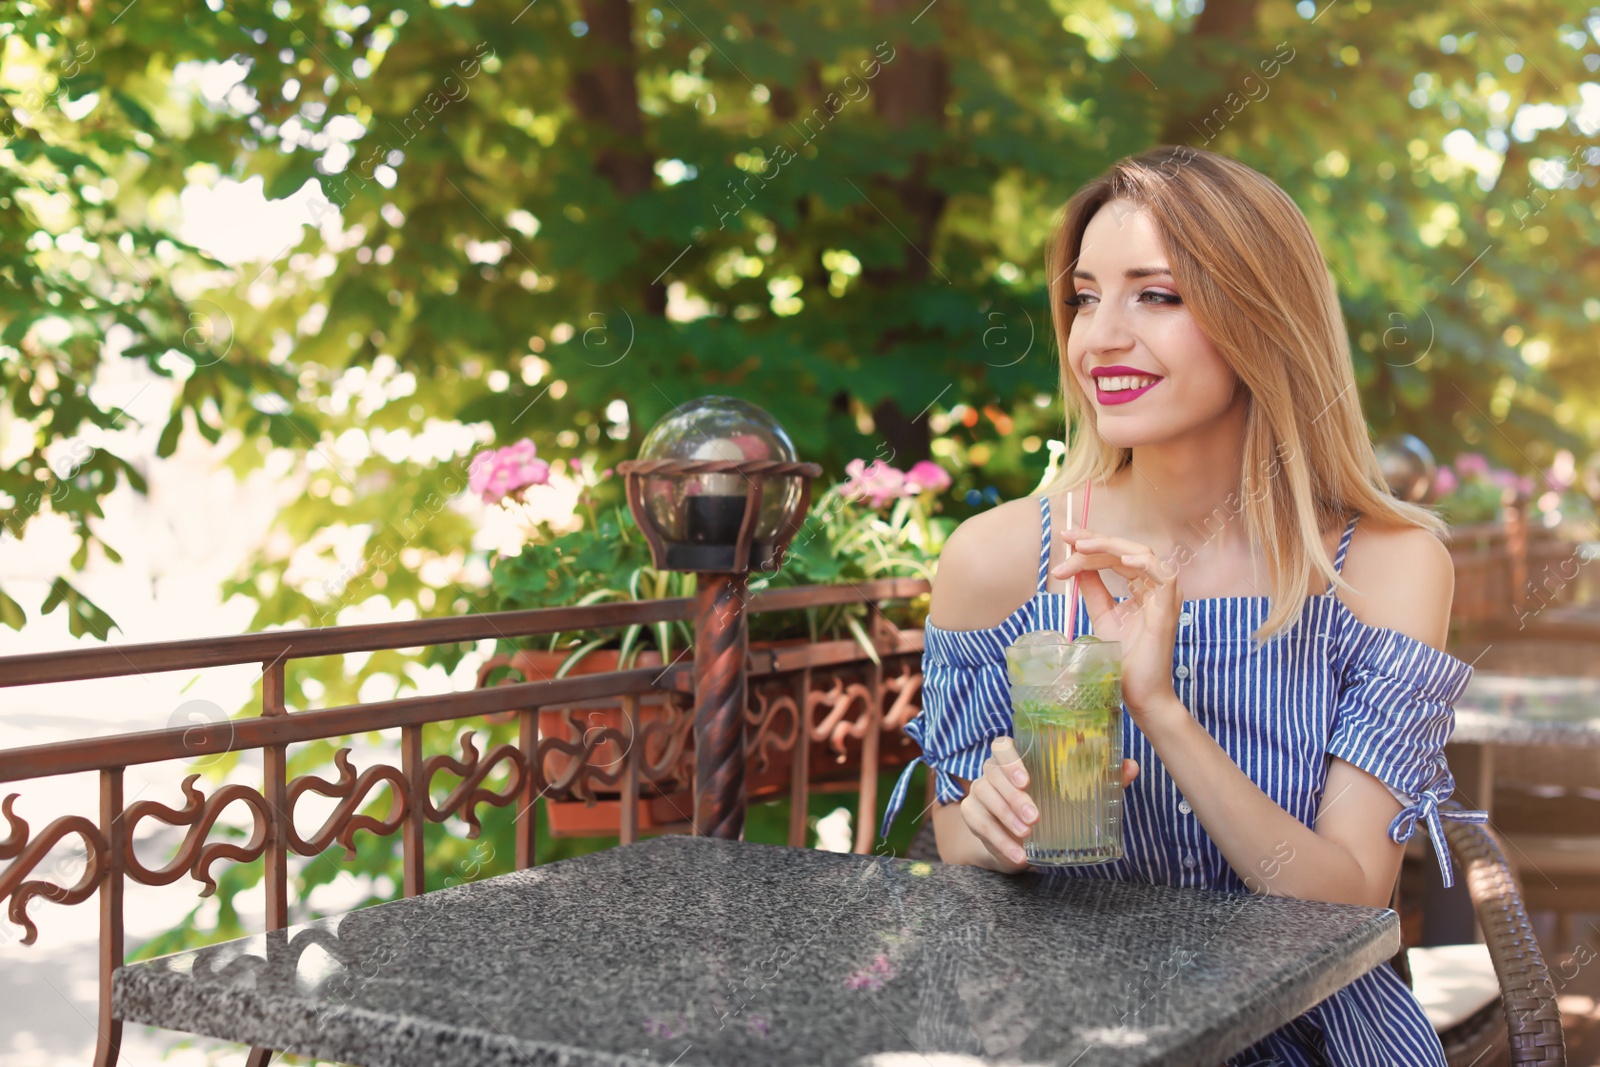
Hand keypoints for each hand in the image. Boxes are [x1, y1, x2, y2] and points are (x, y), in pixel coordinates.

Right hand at [960, 737, 1138, 872]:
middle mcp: (992, 772)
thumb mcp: (1073, 796)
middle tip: (1035, 817)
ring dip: (1005, 816)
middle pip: (992, 773)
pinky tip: (1018, 854)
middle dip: (1012, 796)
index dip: (1011, 759)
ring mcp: (978, 793)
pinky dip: (998, 840)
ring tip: (1027, 835)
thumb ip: (1101, 779)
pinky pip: (978, 823)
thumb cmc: (1049, 808)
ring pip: (983, 796)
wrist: (1017, 841)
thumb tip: (1130, 766)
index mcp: (1015, 759)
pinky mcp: (972, 816)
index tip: (1028, 780)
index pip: (1002, 746)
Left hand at [1053, 526, 1182, 721]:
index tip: (1066, 539)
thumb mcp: (1102, 615)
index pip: (1117, 555)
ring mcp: (1165, 596)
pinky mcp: (1169, 608)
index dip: (1092, 544)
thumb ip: (1093, 589)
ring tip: (1082, 548)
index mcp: (1143, 585)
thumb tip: (1077, 565)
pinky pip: (1163, 575)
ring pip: (1141, 554)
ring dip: (1109, 548)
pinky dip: (1142, 563)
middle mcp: (1157, 586)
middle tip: (1067, 538)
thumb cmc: (1124, 658)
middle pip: (1126, 551)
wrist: (1139, 692)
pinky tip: (1122, 561)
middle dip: (1095, 540)